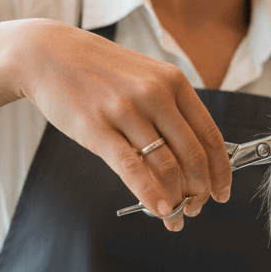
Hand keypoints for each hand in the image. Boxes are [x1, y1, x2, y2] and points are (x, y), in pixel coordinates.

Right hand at [16, 20, 231, 230]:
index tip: (221, 192)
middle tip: (196, 208)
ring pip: (165, 166)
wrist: (49, 54)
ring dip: (176, 199)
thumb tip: (194, 159)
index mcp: (174, 83)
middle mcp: (155, 95)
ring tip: (175, 217)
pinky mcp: (97, 129)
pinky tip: (159, 210)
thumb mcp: (146, 77)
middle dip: (199, 190)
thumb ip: (171, 110)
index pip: (210, 135)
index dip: (220, 170)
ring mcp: (126, 111)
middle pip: (193, 155)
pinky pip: (132, 169)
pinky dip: (150, 195)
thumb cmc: (101, 71)